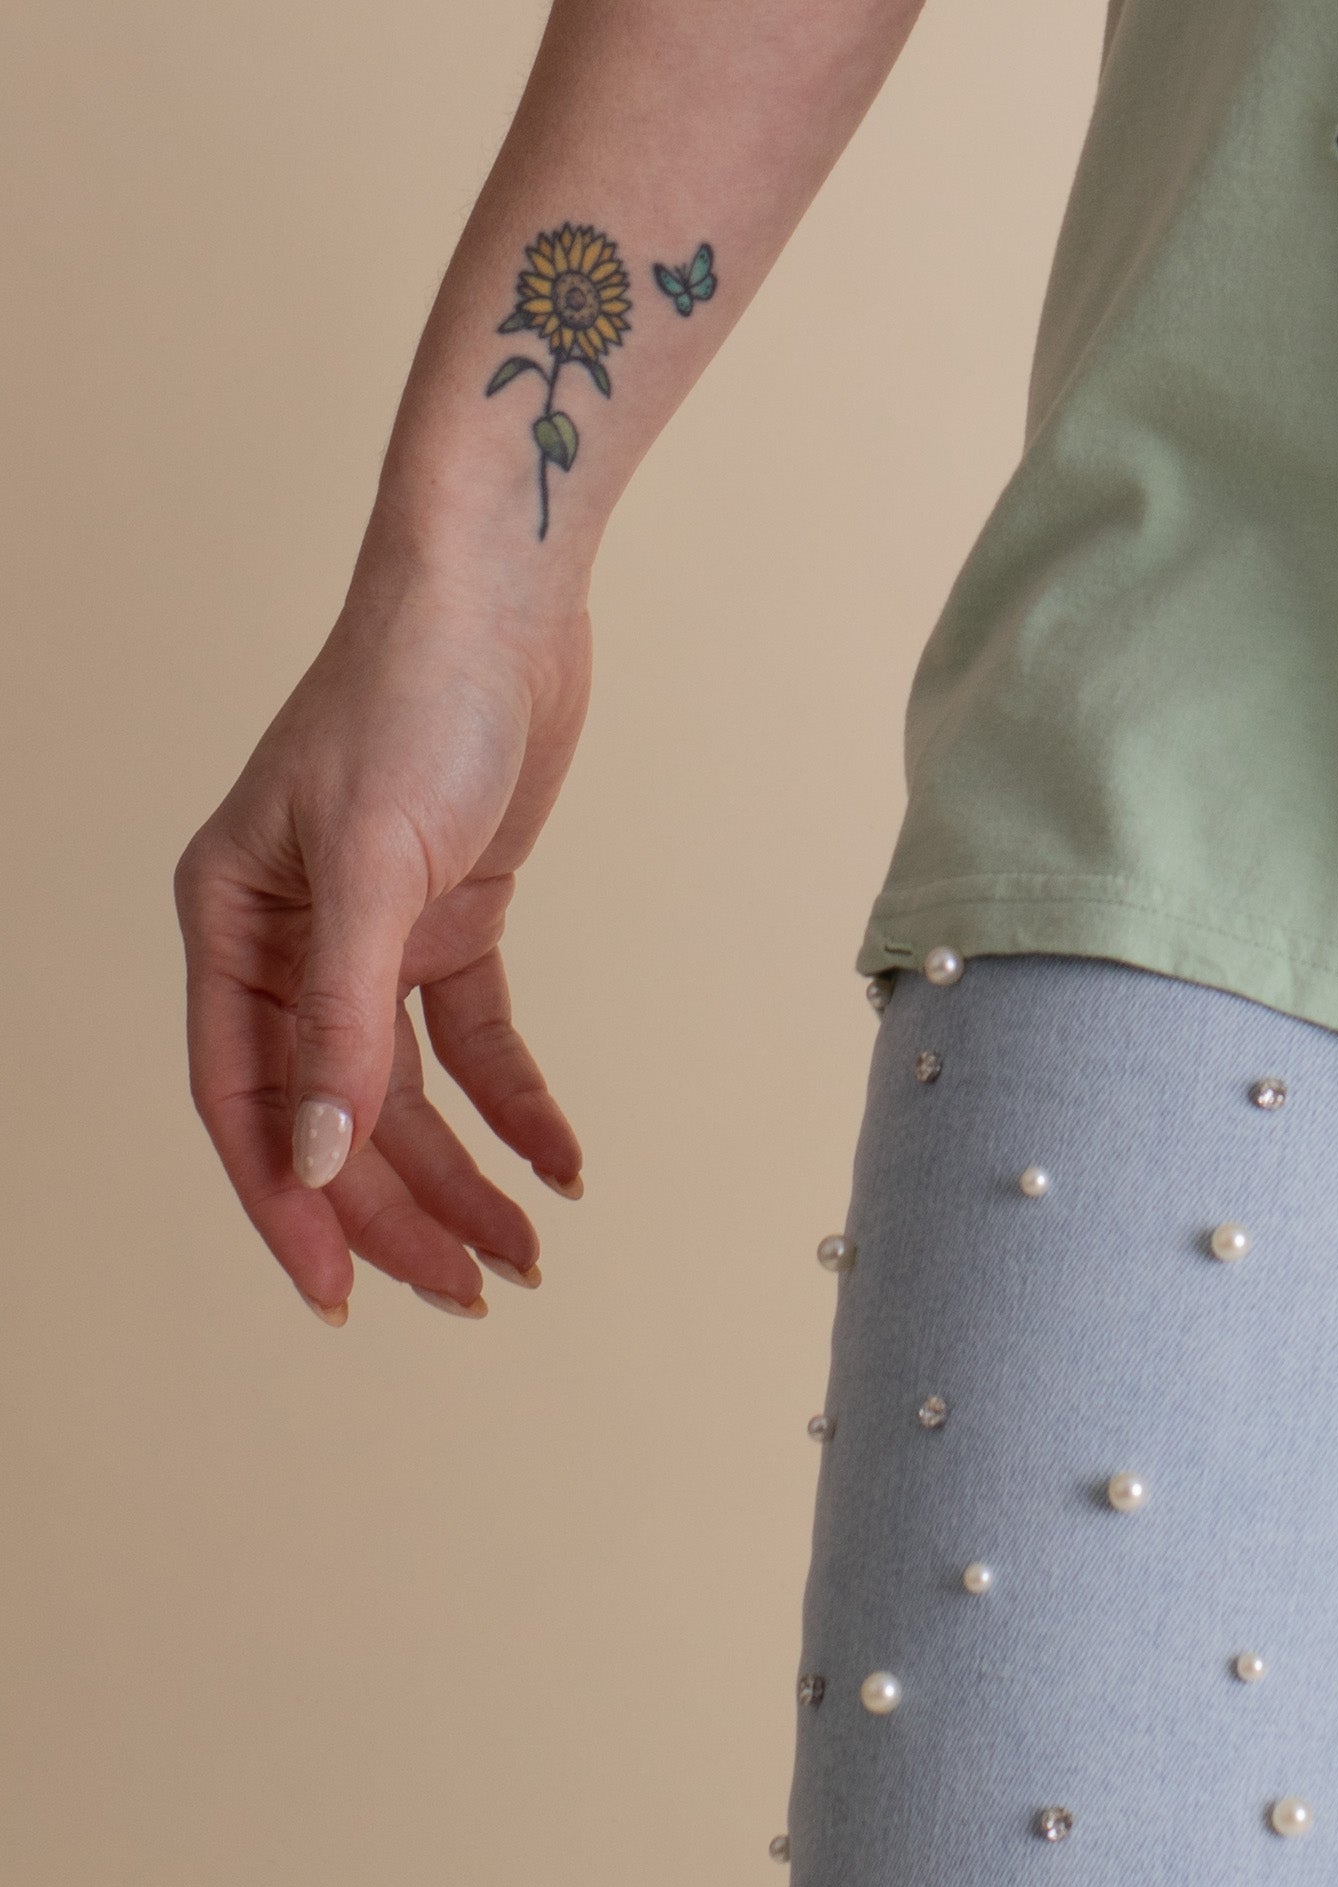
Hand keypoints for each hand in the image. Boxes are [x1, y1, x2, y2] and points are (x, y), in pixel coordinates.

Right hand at [175, 576, 594, 1320]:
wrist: (506, 590)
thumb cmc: (414, 694)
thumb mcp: (373, 864)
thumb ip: (343, 1019)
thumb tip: (321, 1156)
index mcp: (229, 928)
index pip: (245, 1103)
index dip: (294, 1206)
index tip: (345, 1296)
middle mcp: (289, 939)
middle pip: (334, 1112)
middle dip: (399, 1210)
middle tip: (470, 1294)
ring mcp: (374, 929)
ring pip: (406, 1092)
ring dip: (462, 1174)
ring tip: (523, 1254)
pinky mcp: (453, 911)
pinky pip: (474, 1037)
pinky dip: (515, 1100)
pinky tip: (558, 1159)